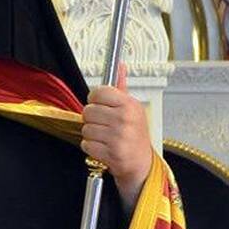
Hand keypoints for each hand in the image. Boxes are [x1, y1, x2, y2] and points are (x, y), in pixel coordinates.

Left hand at [81, 64, 151, 211]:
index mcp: (129, 105)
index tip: (100, 104)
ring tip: (105, 137)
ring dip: (92, 134)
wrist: (142, 163)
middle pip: (88, 111)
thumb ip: (121, 86)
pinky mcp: (111, 153)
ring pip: (86, 128)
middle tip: (104, 124)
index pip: (98, 92)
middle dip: (93, 119)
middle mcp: (124, 119)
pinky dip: (92, 147)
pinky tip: (104, 147)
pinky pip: (86, 144)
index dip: (95, 99)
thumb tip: (120, 65)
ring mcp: (118, 137)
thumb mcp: (132, 107)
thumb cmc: (135, 134)